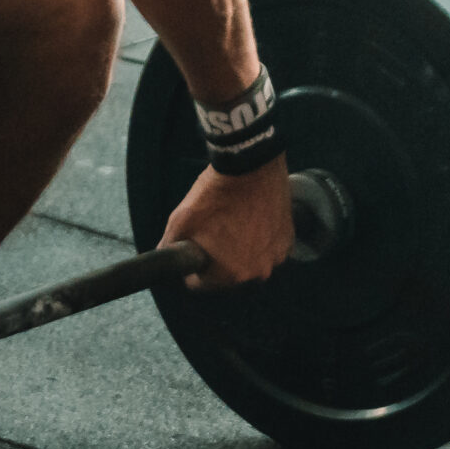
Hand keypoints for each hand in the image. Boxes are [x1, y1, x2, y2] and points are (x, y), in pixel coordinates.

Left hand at [162, 158, 294, 288]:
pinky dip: (260, 238)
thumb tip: (161, 255)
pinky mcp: (287, 239)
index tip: (192, 248)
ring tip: (232, 222)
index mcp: (230, 274)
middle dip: (218, 258)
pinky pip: (267, 247)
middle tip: (213, 231)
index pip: (200, 284)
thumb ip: (168, 247)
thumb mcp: (180, 221)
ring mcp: (276, 255)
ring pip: (249, 261)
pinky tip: (251, 219)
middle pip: (227, 274)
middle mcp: (257, 272)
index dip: (191, 266)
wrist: (249, 163)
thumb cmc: (214, 194)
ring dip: (240, 249)